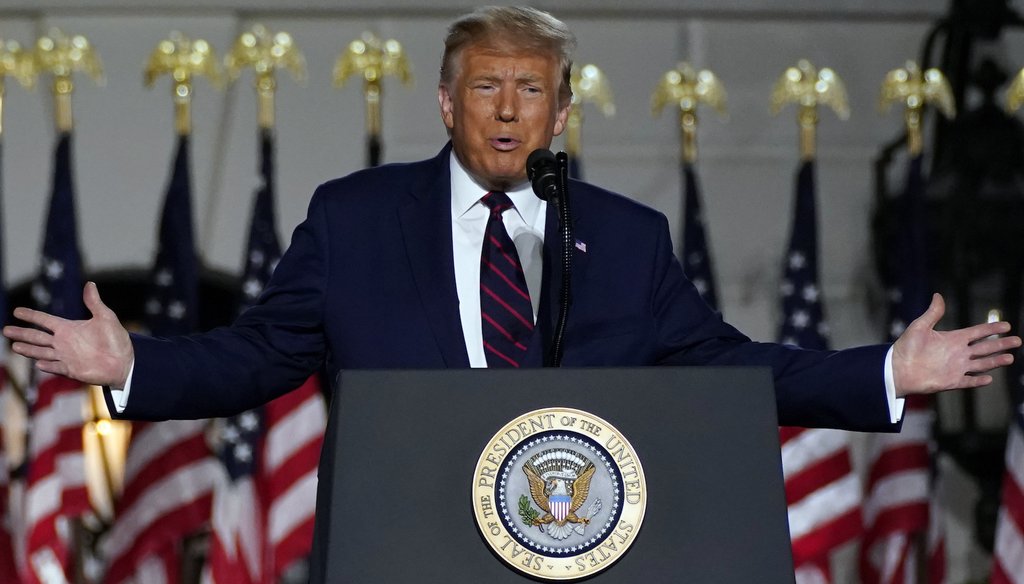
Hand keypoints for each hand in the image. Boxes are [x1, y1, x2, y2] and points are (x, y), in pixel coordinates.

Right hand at [4, 281, 133, 386]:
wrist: (125, 362)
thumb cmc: (117, 339)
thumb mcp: (106, 318)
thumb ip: (94, 302)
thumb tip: (90, 283)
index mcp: (69, 328)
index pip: (45, 320)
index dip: (31, 315)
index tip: (16, 311)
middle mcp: (64, 342)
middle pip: (37, 336)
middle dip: (22, 333)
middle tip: (5, 330)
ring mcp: (67, 356)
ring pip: (42, 352)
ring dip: (28, 349)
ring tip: (14, 346)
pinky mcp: (72, 370)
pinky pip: (55, 367)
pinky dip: (46, 365)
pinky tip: (37, 363)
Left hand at [892, 293, 1020, 396]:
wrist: (897, 368)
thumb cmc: (906, 347)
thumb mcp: (919, 327)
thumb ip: (932, 313)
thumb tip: (938, 295)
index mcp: (952, 339)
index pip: (977, 332)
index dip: (991, 328)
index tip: (1006, 325)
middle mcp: (958, 353)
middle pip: (985, 348)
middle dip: (1001, 344)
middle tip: (1017, 341)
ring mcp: (956, 368)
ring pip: (981, 364)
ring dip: (995, 361)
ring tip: (1010, 358)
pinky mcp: (951, 381)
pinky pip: (968, 381)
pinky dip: (978, 381)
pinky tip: (990, 378)